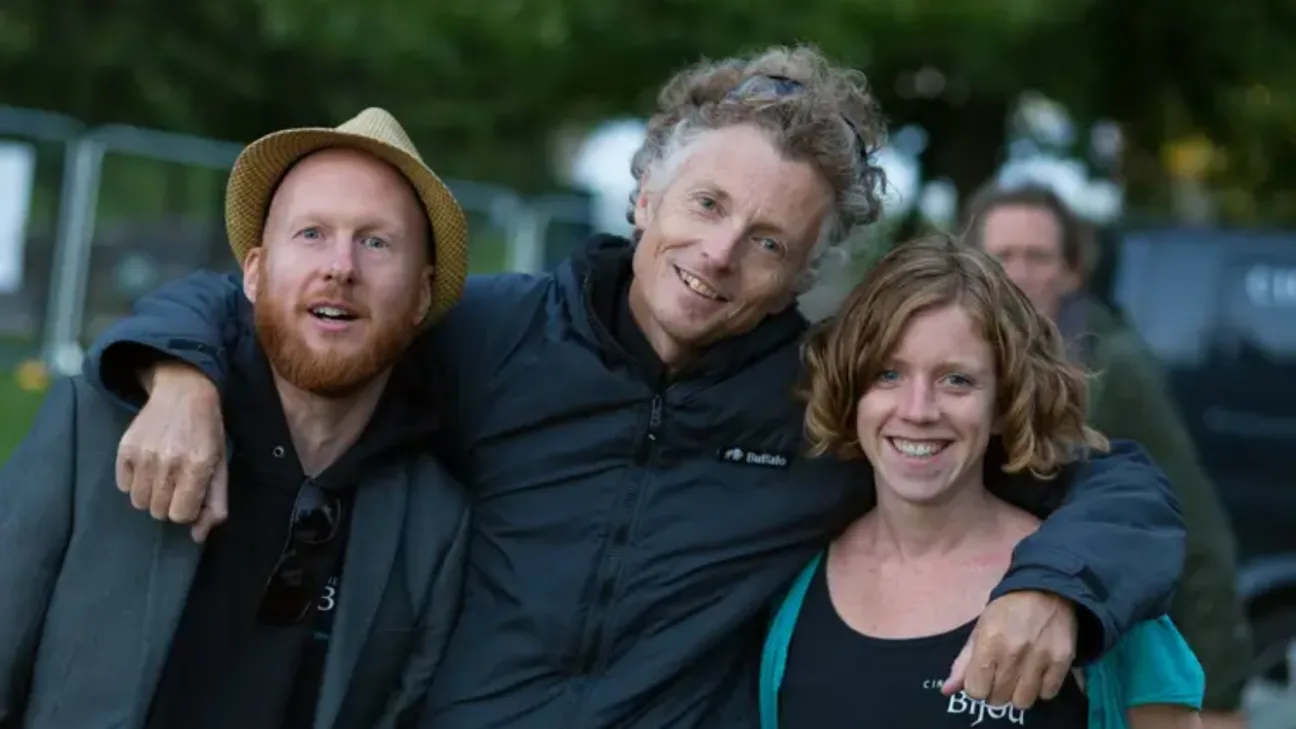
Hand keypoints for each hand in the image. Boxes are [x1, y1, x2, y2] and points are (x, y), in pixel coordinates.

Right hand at [116, 361, 228, 542]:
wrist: (183, 392)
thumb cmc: (207, 431)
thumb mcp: (221, 465)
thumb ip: (215, 503)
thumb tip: (198, 536)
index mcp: (197, 466)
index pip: (180, 515)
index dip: (187, 509)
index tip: (191, 495)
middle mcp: (168, 462)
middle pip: (158, 512)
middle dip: (170, 503)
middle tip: (178, 482)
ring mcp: (143, 455)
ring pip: (138, 502)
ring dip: (151, 495)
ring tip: (163, 475)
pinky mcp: (124, 448)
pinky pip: (122, 486)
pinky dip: (134, 482)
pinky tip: (148, 465)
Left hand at [942, 591, 1076, 707]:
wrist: (1046, 592)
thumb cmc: (1006, 611)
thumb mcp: (979, 629)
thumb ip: (963, 662)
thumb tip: (947, 690)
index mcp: (988, 643)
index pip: (975, 690)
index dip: (976, 687)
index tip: (982, 677)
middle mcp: (1014, 653)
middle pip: (998, 699)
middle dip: (995, 691)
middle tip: (1000, 675)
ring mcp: (1040, 659)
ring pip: (1022, 702)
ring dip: (1017, 694)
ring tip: (1018, 677)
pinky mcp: (1062, 661)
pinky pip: (1047, 694)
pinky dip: (1040, 689)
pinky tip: (1037, 673)